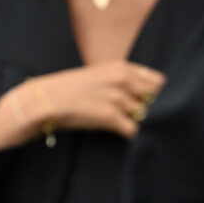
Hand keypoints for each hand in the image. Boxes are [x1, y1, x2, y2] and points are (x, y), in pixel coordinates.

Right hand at [27, 61, 165, 138]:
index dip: (153, 93)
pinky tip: (119, 132)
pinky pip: (135, 131)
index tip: (144, 100)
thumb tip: (147, 92)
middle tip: (134, 114)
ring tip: (123, 123)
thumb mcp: (99, 74)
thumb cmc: (70, 88)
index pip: (157, 81)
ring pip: (146, 116)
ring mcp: (117, 99)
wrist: (46, 100)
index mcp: (120, 68)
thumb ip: (122, 79)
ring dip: (139, 122)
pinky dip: (130, 134)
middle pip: (156, 99)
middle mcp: (122, 80)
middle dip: (149, 109)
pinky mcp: (111, 117)